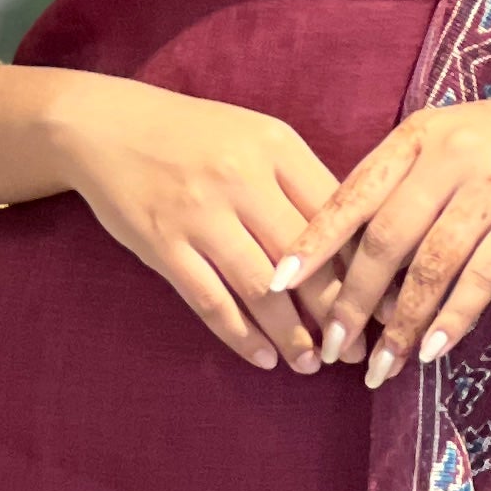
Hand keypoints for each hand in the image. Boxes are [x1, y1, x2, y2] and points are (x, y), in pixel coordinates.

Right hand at [52, 76, 342, 370]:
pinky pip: (210, 301)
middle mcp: (241, 177)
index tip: (385, 303)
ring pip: (261, 289)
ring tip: (312, 364)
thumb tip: (354, 244)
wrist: (105, 126)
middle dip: (336, 312)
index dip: (365, 264)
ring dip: (292, 335)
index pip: (337, 213)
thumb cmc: (194, 136)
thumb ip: (300, 181)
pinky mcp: (163, 245)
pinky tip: (263, 358)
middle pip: (305, 259)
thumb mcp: (255, 137)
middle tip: (356, 350)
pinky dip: (241, 336)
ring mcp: (200, 214)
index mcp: (276, 146)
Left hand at [266, 99, 490, 387]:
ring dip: (401, 324)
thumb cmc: (486, 144)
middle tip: (333, 346)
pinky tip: (430, 352)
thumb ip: (389, 184)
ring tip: (379, 367)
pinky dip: (453, 319)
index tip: (280, 282)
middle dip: (354, 299)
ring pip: (433, 266)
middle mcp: (449, 159)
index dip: (315, 240)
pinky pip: (482, 278)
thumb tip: (333, 251)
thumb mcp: (432, 142)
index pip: (353, 193)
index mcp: (413, 138)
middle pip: (388, 238)